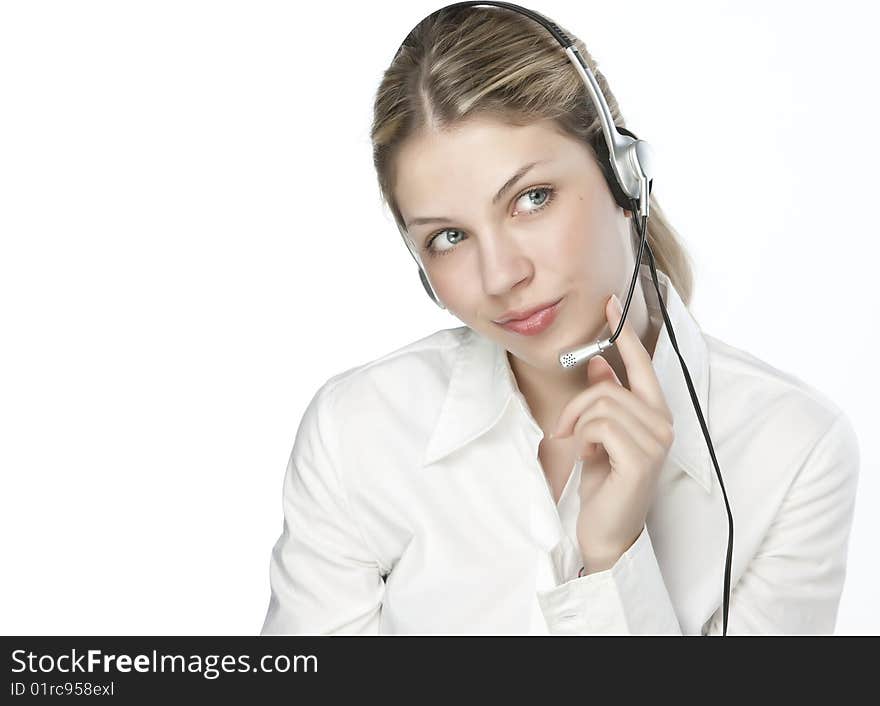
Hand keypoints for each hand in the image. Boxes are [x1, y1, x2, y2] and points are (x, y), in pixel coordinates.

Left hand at [551, 293, 674, 573]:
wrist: (606, 530)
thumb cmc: (604, 482)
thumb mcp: (600, 433)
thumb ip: (606, 396)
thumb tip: (601, 360)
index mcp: (654, 413)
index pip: (643, 364)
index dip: (624, 333)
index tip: (609, 303)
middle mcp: (662, 424)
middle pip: (608, 387)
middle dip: (575, 405)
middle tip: (562, 430)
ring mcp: (655, 442)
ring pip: (601, 404)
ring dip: (576, 424)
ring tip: (575, 446)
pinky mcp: (641, 459)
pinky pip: (600, 425)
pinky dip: (582, 438)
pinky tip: (586, 456)